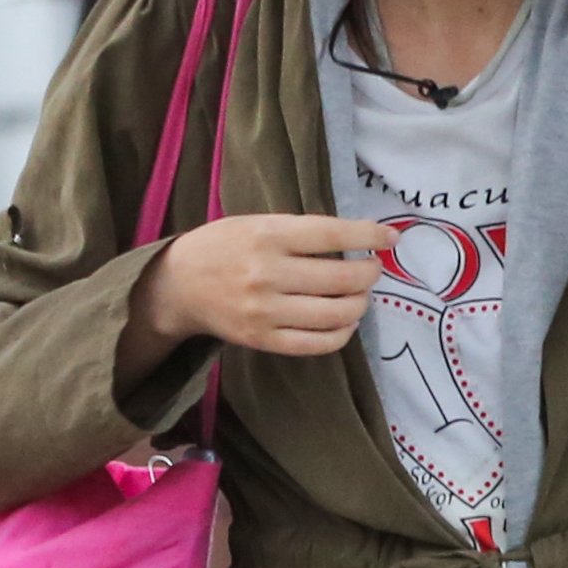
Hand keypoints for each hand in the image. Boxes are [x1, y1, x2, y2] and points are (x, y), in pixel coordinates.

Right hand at [149, 214, 388, 358]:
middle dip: (369, 274)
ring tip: (359, 296)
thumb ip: (301, 231)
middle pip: (341, 279)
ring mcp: (264, 312)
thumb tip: (359, 239)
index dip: (368, 237)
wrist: (178, 286)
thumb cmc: (224, 246)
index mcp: (266, 235)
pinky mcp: (263, 341)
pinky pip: (318, 343)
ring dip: (360, 305)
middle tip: (372, 270)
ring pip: (335, 314)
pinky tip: (344, 321)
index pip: (331, 235)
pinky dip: (342, 333)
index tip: (390, 239)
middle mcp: (266, 274)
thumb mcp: (257, 223)